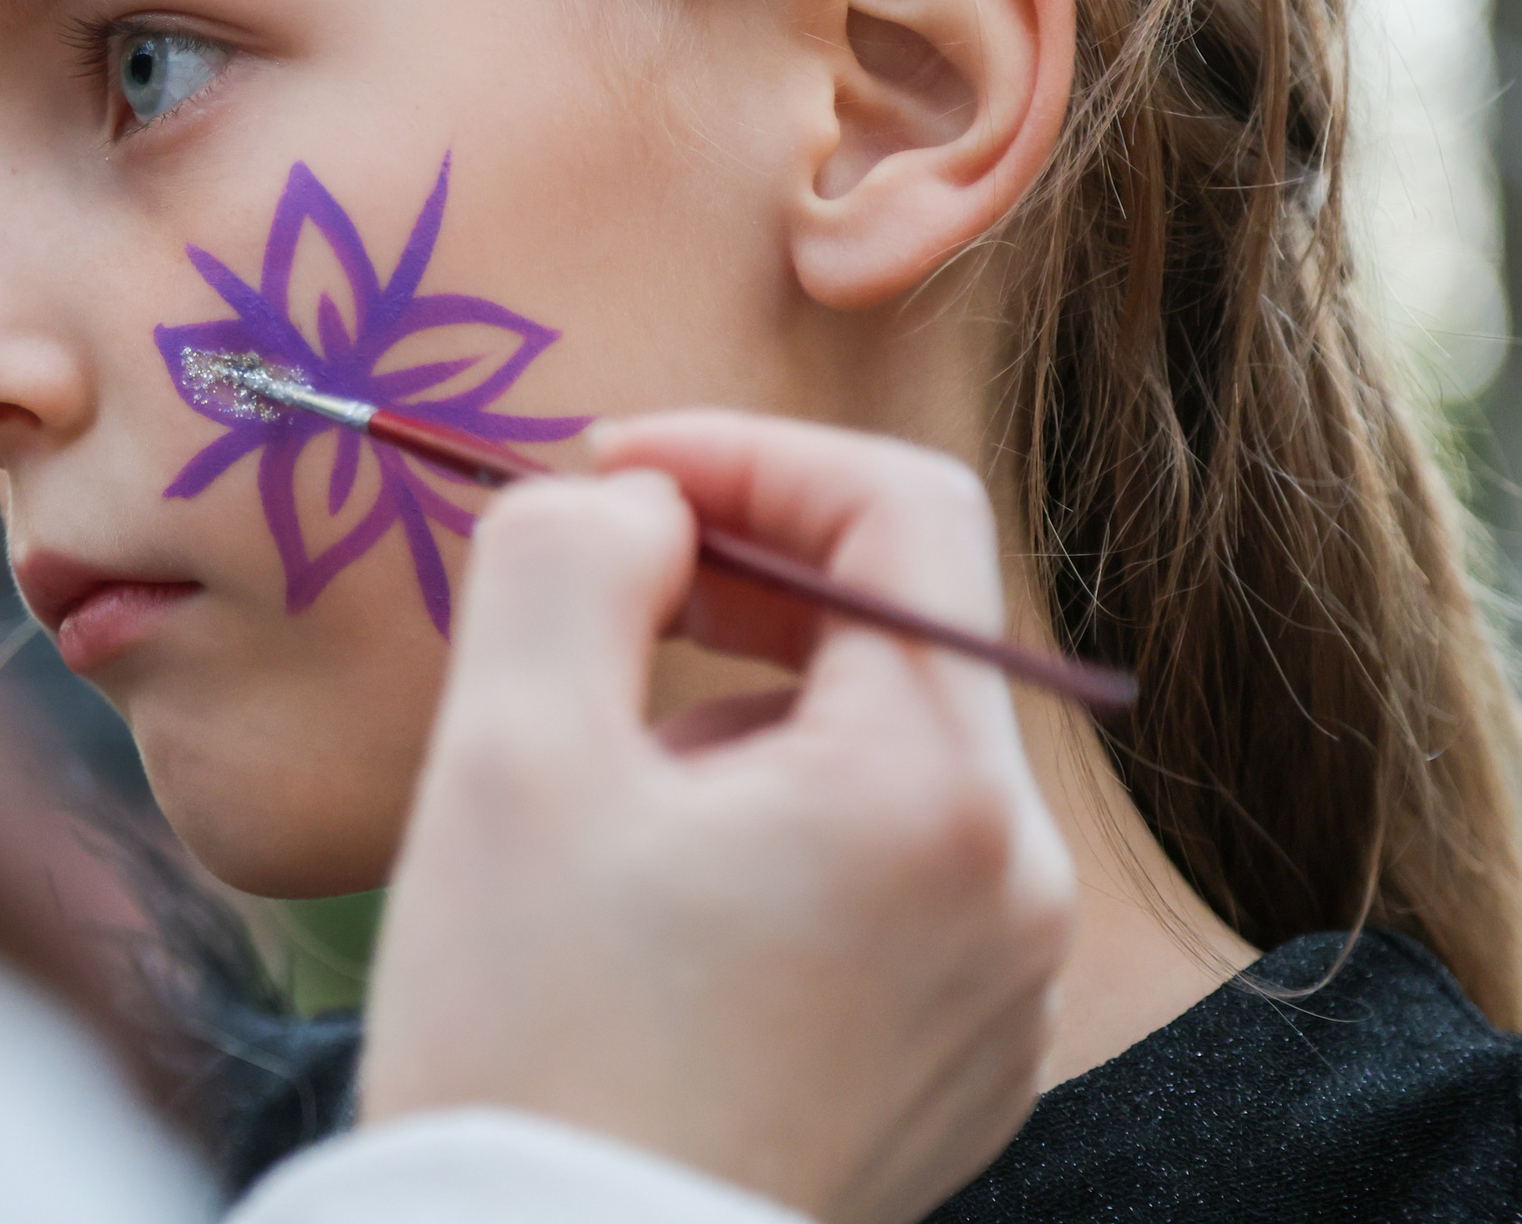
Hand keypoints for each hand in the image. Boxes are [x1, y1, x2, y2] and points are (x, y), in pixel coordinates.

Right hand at [357, 411, 1074, 1223]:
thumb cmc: (527, 1043)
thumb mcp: (508, 755)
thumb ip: (570, 557)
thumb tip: (642, 505)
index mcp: (935, 795)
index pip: (902, 513)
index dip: (747, 455)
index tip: (611, 478)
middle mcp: (1012, 891)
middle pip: (896, 639)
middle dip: (732, 593)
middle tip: (583, 613)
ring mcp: (997, 993)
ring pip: (879, 760)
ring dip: (738, 727)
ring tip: (596, 814)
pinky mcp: (954, 1067)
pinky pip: (882, 878)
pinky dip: (772, 835)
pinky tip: (649, 911)